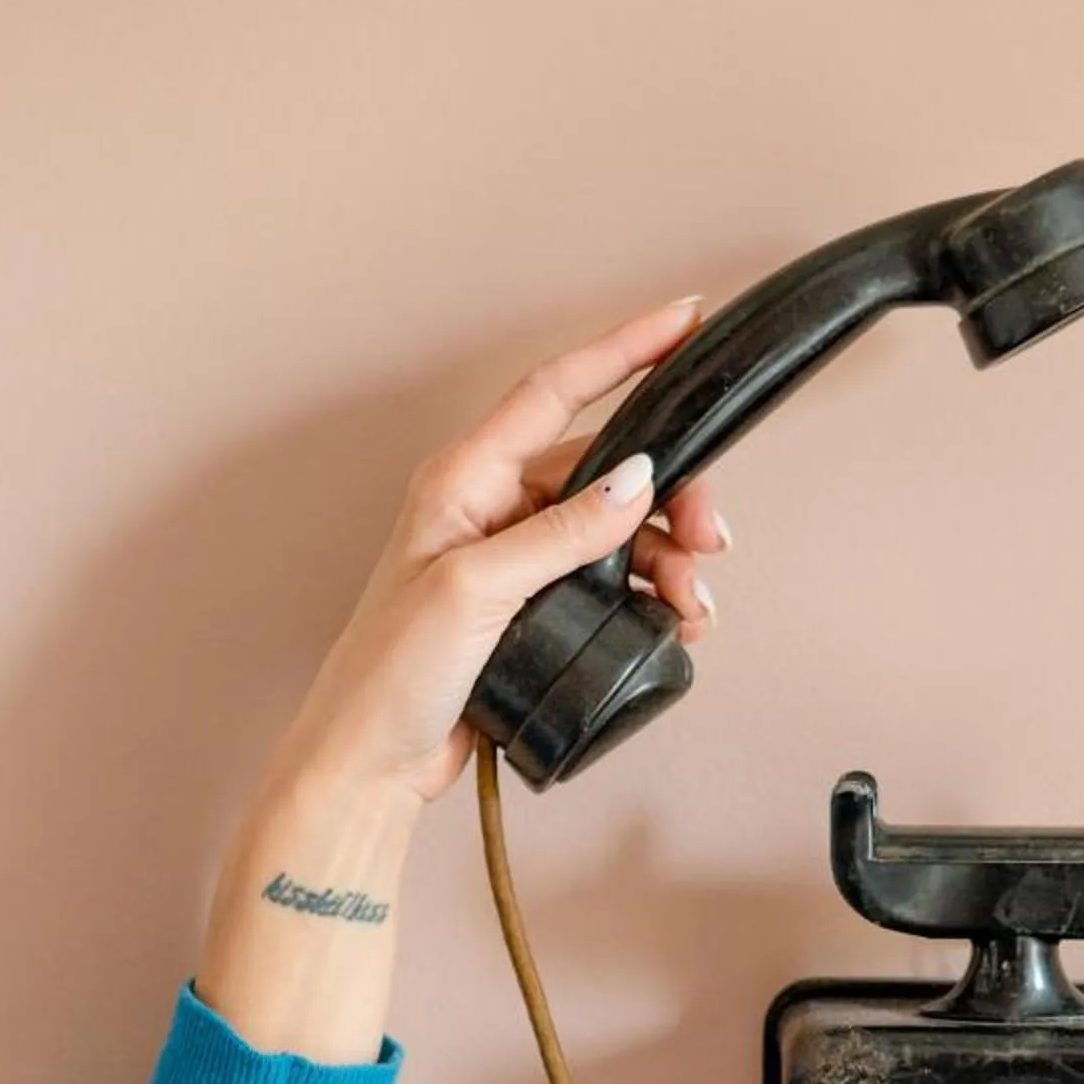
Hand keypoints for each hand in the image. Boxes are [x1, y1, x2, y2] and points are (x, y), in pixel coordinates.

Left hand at [272, 297, 729, 807]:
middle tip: (711, 538)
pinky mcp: (538, 609)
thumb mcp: (474, 590)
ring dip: (669, 558)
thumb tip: (635, 480)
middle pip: (608, 468)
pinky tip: (675, 623)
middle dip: (671, 495)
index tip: (683, 322)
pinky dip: (653, 595)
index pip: (555, 391)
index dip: (621, 350)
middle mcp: (495, 508)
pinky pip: (614, 580)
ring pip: (621, 529)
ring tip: (692, 604)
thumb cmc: (390, 675)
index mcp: (465, 480)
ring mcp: (518, 560)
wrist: (372, 761)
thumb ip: (559, 532)